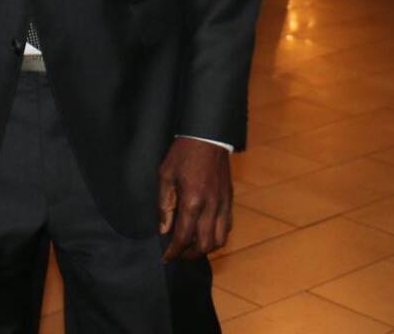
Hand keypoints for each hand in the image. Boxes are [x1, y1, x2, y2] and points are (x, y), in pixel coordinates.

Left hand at [156, 138, 232, 259]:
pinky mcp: (230, 199)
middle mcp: (211, 206)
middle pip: (204, 245)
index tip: (166, 258)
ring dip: (206, 248)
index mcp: (193, 201)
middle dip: (190, 254)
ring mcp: (223, 204)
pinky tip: (206, 231)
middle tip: (178, 253)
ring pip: (220, 240)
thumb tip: (164, 229)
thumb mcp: (166, 176)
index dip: (173, 252)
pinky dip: (217, 235)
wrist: (208, 136)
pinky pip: (228, 226)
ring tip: (192, 245)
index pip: (183, 237)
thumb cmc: (183, 154)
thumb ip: (164, 205)